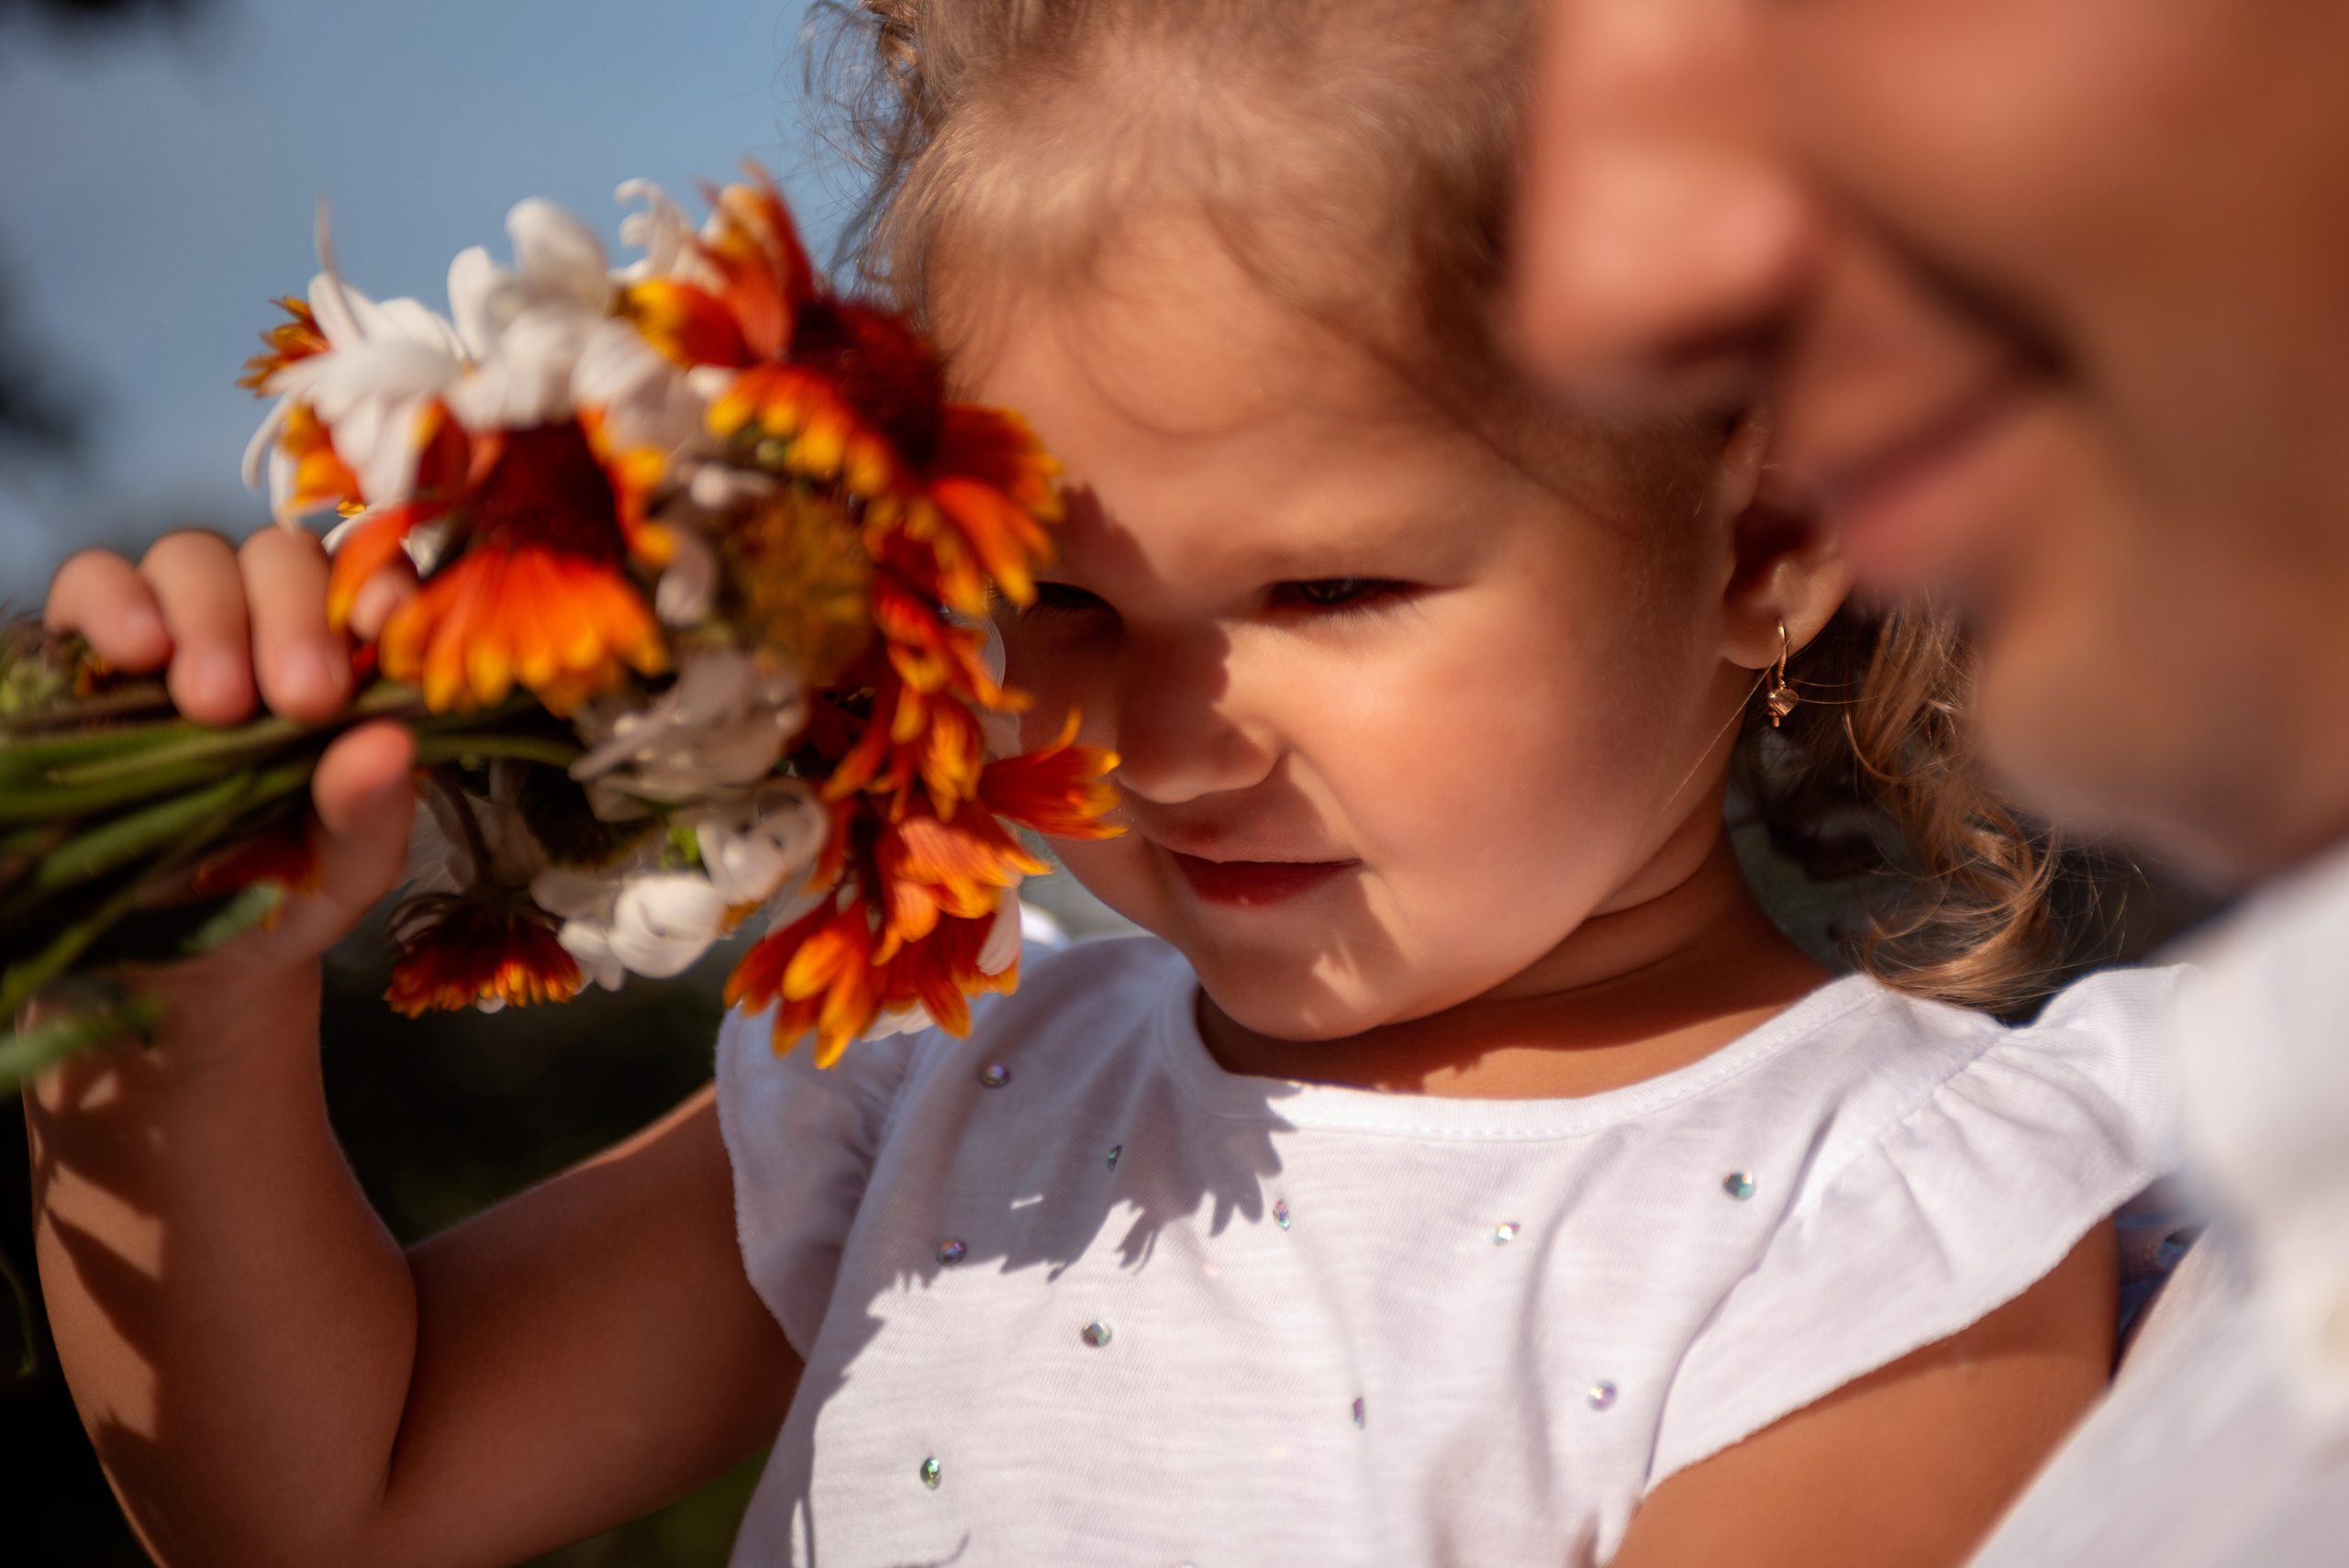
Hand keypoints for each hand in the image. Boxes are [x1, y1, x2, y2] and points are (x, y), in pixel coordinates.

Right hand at [42, 527, 422, 963]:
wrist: (179, 950)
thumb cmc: (282, 888)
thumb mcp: (345, 870)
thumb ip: (375, 813)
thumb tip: (390, 744)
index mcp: (343, 660)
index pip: (369, 578)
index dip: (381, 585)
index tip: (386, 630)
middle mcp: (261, 626)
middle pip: (279, 557)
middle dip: (296, 615)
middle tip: (302, 699)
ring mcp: (172, 628)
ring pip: (191, 557)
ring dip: (211, 614)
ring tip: (214, 703)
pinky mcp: (84, 648)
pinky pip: (92, 581)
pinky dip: (114, 602)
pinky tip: (136, 655)